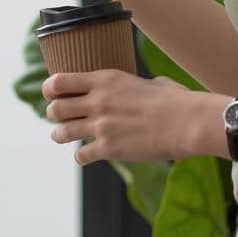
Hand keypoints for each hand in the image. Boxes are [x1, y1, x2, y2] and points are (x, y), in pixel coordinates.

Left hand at [41, 69, 193, 165]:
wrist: (188, 122)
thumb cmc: (175, 99)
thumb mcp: (149, 81)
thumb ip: (134, 85)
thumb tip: (140, 88)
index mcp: (105, 80)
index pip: (59, 81)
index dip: (50, 89)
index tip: (52, 93)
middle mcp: (98, 101)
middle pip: (55, 108)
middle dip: (54, 113)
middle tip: (59, 117)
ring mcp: (101, 126)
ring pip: (62, 132)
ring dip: (61, 135)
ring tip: (64, 136)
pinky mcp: (109, 148)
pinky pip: (81, 155)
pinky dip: (81, 157)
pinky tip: (87, 155)